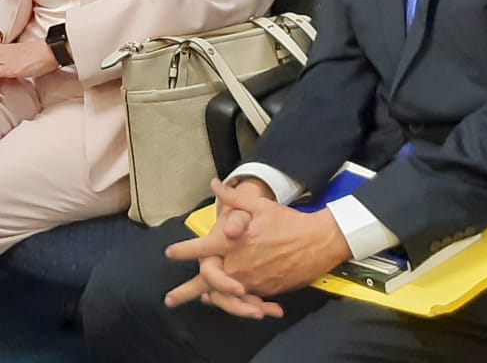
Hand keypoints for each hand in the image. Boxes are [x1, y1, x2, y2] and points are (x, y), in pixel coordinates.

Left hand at [169, 179, 351, 301]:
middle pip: (206, 281)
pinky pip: (244, 300)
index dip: (183, 251)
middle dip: (185, 291)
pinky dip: (234, 303)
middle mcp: (238, 265)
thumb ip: (233, 197)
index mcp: (233, 243)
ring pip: (223, 296)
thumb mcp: (259, 205)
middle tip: (169, 299)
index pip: (201, 249)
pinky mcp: (264, 290)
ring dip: (209, 299)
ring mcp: (251, 281)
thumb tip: (214, 183)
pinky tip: (225, 301)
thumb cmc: (287, 221)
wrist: (318, 242)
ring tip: (197, 301)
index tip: (170, 253)